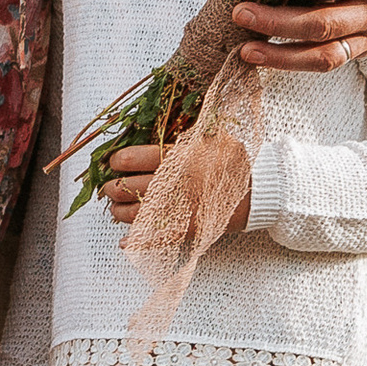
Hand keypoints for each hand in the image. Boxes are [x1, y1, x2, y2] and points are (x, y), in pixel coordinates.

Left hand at [102, 130, 250, 231]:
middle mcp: (176, 182)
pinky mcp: (188, 228)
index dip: (119, 160)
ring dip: (120, 212)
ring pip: (138, 213)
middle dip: (113, 188)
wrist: (259, 190)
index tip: (112, 161)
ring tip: (114, 209)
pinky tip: (124, 241)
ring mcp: (181, 207)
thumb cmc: (234, 160)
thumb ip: (185, 135)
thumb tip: (158, 123)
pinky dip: (138, 240)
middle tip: (107, 188)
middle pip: (132, 186)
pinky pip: (157, 237)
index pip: (138, 158)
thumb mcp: (211, 137)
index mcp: (180, 157)